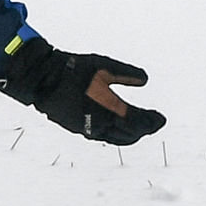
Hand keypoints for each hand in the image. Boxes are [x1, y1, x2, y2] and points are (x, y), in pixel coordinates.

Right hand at [0, 35, 163, 144]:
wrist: (43, 78)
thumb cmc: (74, 69)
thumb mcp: (104, 66)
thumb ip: (126, 74)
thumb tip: (145, 80)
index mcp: (109, 110)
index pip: (138, 122)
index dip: (152, 122)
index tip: (161, 119)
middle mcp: (100, 125)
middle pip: (129, 135)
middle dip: (143, 130)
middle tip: (154, 124)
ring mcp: (87, 129)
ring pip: (115, 139)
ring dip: (130, 135)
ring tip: (139, 129)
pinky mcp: (78, 128)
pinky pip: (103, 136)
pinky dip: (115, 134)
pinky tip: (117, 127)